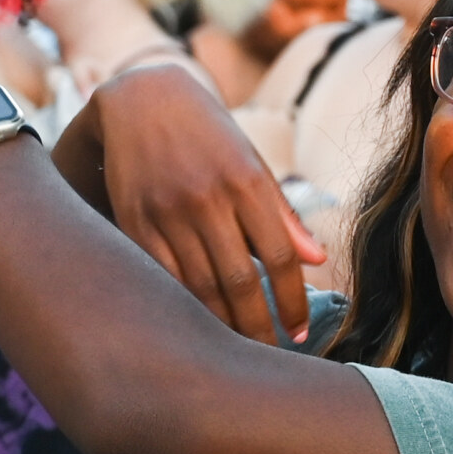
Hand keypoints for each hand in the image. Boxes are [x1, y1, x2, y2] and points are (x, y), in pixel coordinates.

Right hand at [60, 64, 325, 339]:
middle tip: (270, 354)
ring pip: (200, 287)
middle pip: (241, 281)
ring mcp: (168, 211)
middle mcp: (208, 197)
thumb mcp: (252, 163)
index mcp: (247, 181)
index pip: (280, 257)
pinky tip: (197, 325)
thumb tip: (317, 259)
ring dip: (223, 325)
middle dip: (259, 327)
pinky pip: (162, 277)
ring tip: (239, 349)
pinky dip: (183, 306)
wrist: (141, 99)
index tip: (299, 332)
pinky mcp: (134, 220)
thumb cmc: (210, 136)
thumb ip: (282, 214)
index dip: (293, 302)